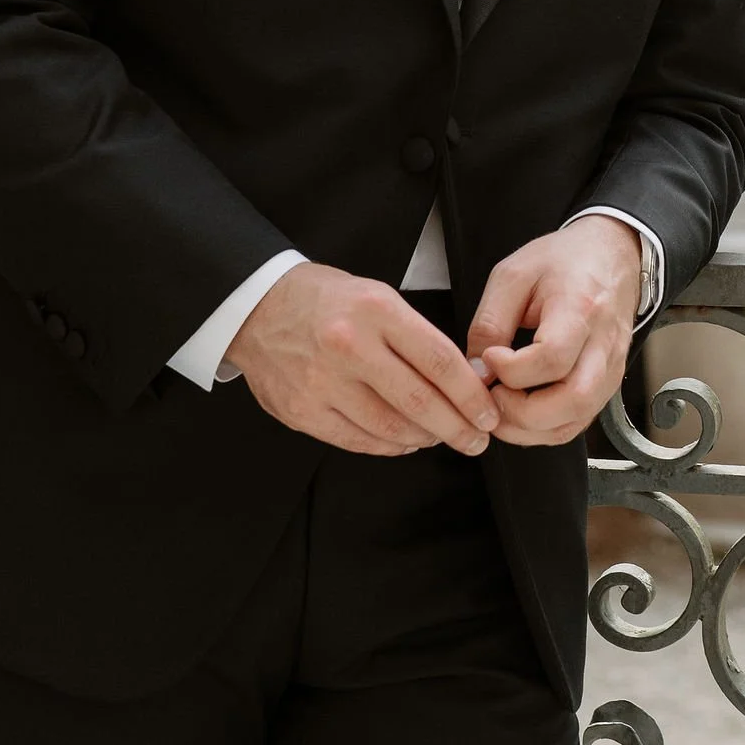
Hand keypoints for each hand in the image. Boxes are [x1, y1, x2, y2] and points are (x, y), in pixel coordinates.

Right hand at [227, 262, 498, 456]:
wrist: (256, 307)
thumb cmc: (326, 301)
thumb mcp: (379, 298)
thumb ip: (420, 337)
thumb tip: (467, 379)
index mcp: (376, 311)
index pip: (439, 361)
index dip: (470, 395)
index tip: (488, 413)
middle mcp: (349, 346)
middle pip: (419, 402)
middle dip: (458, 428)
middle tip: (477, 440)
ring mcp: (322, 382)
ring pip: (390, 428)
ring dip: (425, 438)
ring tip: (441, 437)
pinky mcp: (302, 411)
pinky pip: (358, 440)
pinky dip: (390, 446)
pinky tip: (406, 441)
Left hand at [467, 216, 642, 446]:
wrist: (612, 255)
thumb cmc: (565, 261)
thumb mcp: (514, 275)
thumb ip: (490, 323)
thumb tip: (477, 372)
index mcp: (581, 309)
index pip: (553, 358)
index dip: (512, 370)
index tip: (490, 357)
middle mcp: (603, 345)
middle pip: (573, 401)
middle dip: (521, 413)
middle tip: (492, 396)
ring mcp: (610, 369)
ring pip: (575, 420)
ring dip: (530, 428)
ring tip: (500, 407)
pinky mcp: (607, 384)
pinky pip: (577, 422)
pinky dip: (544, 428)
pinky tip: (520, 412)